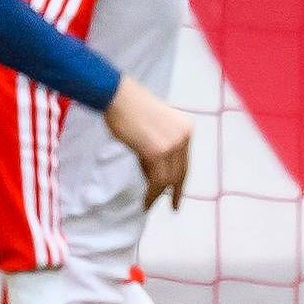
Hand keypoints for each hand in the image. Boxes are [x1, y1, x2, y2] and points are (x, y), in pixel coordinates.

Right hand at [105, 79, 192, 211]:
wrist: (117, 97)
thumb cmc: (129, 109)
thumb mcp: (153, 128)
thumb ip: (159, 148)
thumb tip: (154, 175)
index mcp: (185, 128)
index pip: (186, 161)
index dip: (181, 180)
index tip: (178, 195)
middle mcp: (184, 136)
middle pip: (181, 172)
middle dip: (175, 191)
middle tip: (174, 207)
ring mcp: (172, 144)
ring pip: (169, 179)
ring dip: (159, 194)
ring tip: (149, 204)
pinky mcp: (158, 151)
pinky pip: (158, 179)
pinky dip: (153, 193)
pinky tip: (147, 200)